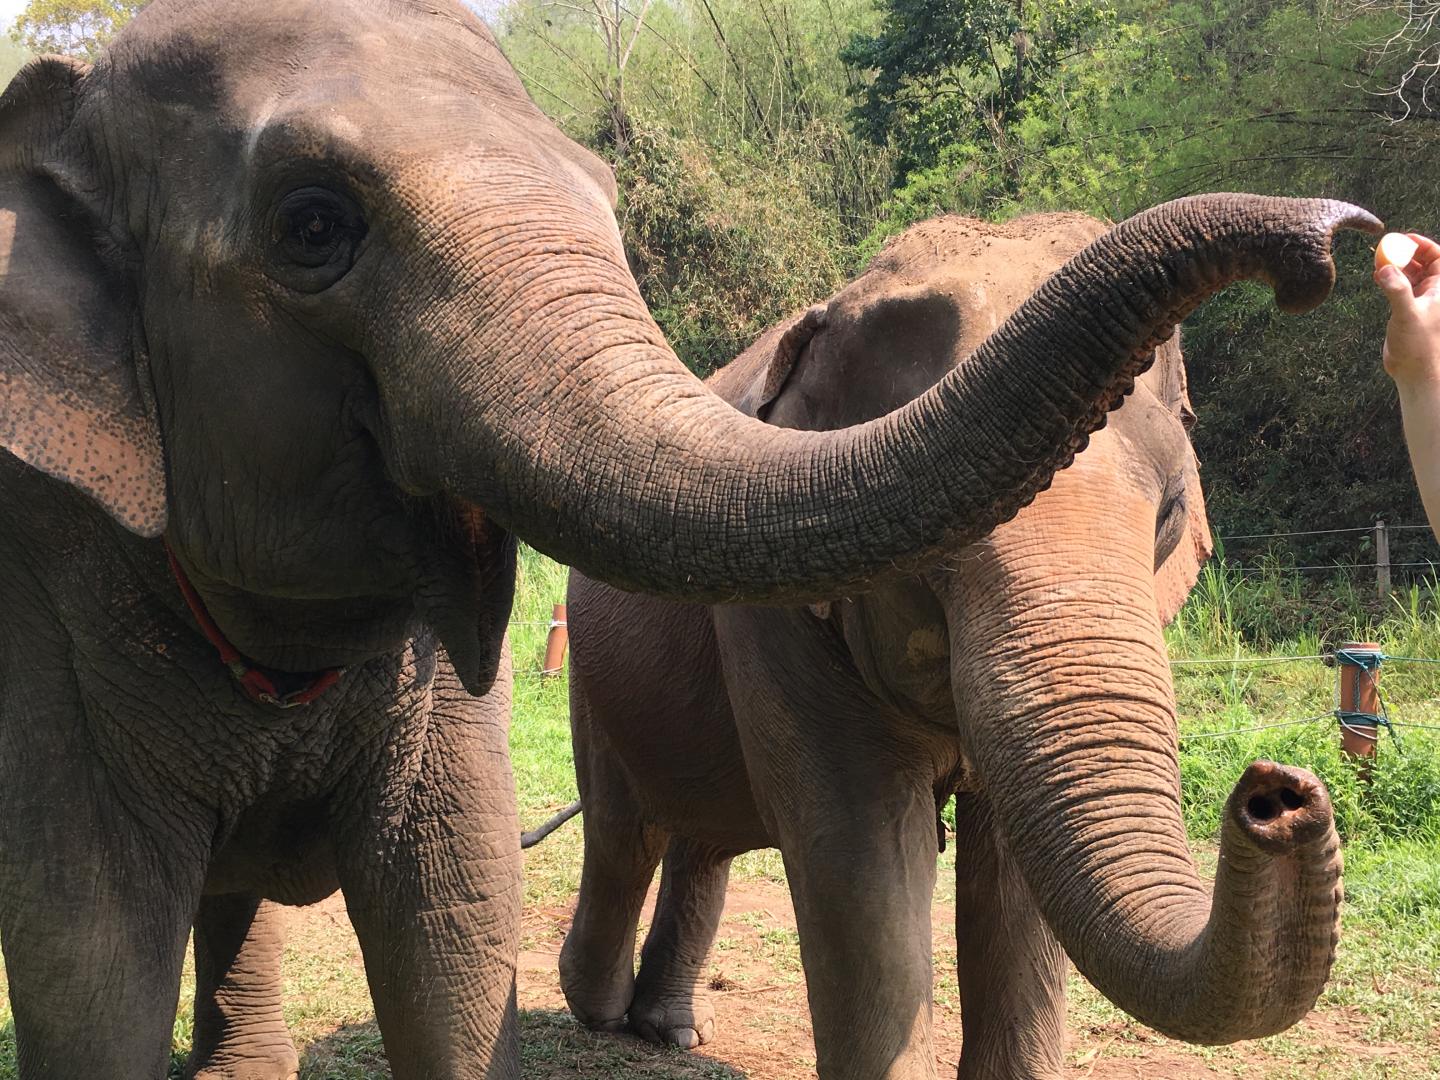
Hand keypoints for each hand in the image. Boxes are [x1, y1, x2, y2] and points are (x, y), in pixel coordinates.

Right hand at [1375, 232, 1439, 384]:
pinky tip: (1377, 276)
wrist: (1415, 370)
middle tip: (1387, 248)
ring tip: (1379, 261)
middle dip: (1406, 254)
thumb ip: (1397, 289)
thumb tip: (1385, 268)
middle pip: (1423, 262)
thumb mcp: (1408, 313)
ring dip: (1396, 267)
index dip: (1424, 245)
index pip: (1439, 258)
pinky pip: (1400, 287)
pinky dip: (1390, 279)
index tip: (1405, 238)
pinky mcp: (1408, 309)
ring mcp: (1421, 300)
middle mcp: (1434, 292)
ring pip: (1410, 274)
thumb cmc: (1420, 344)